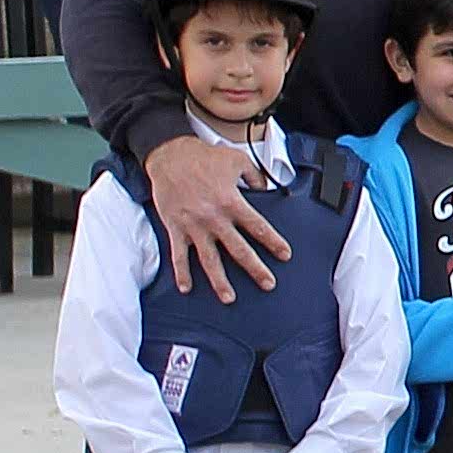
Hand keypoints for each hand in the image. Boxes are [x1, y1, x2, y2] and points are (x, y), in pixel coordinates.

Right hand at [141, 137, 286, 300]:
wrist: (168, 155)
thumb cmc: (202, 157)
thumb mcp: (237, 160)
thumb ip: (254, 177)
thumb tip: (265, 189)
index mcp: (231, 202)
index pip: (258, 227)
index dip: (273, 242)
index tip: (284, 255)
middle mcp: (214, 218)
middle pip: (238, 249)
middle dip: (255, 268)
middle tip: (268, 284)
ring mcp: (193, 226)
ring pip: (209, 259)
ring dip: (219, 280)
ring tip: (229, 297)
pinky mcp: (174, 228)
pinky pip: (178, 255)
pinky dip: (182, 272)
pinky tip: (187, 288)